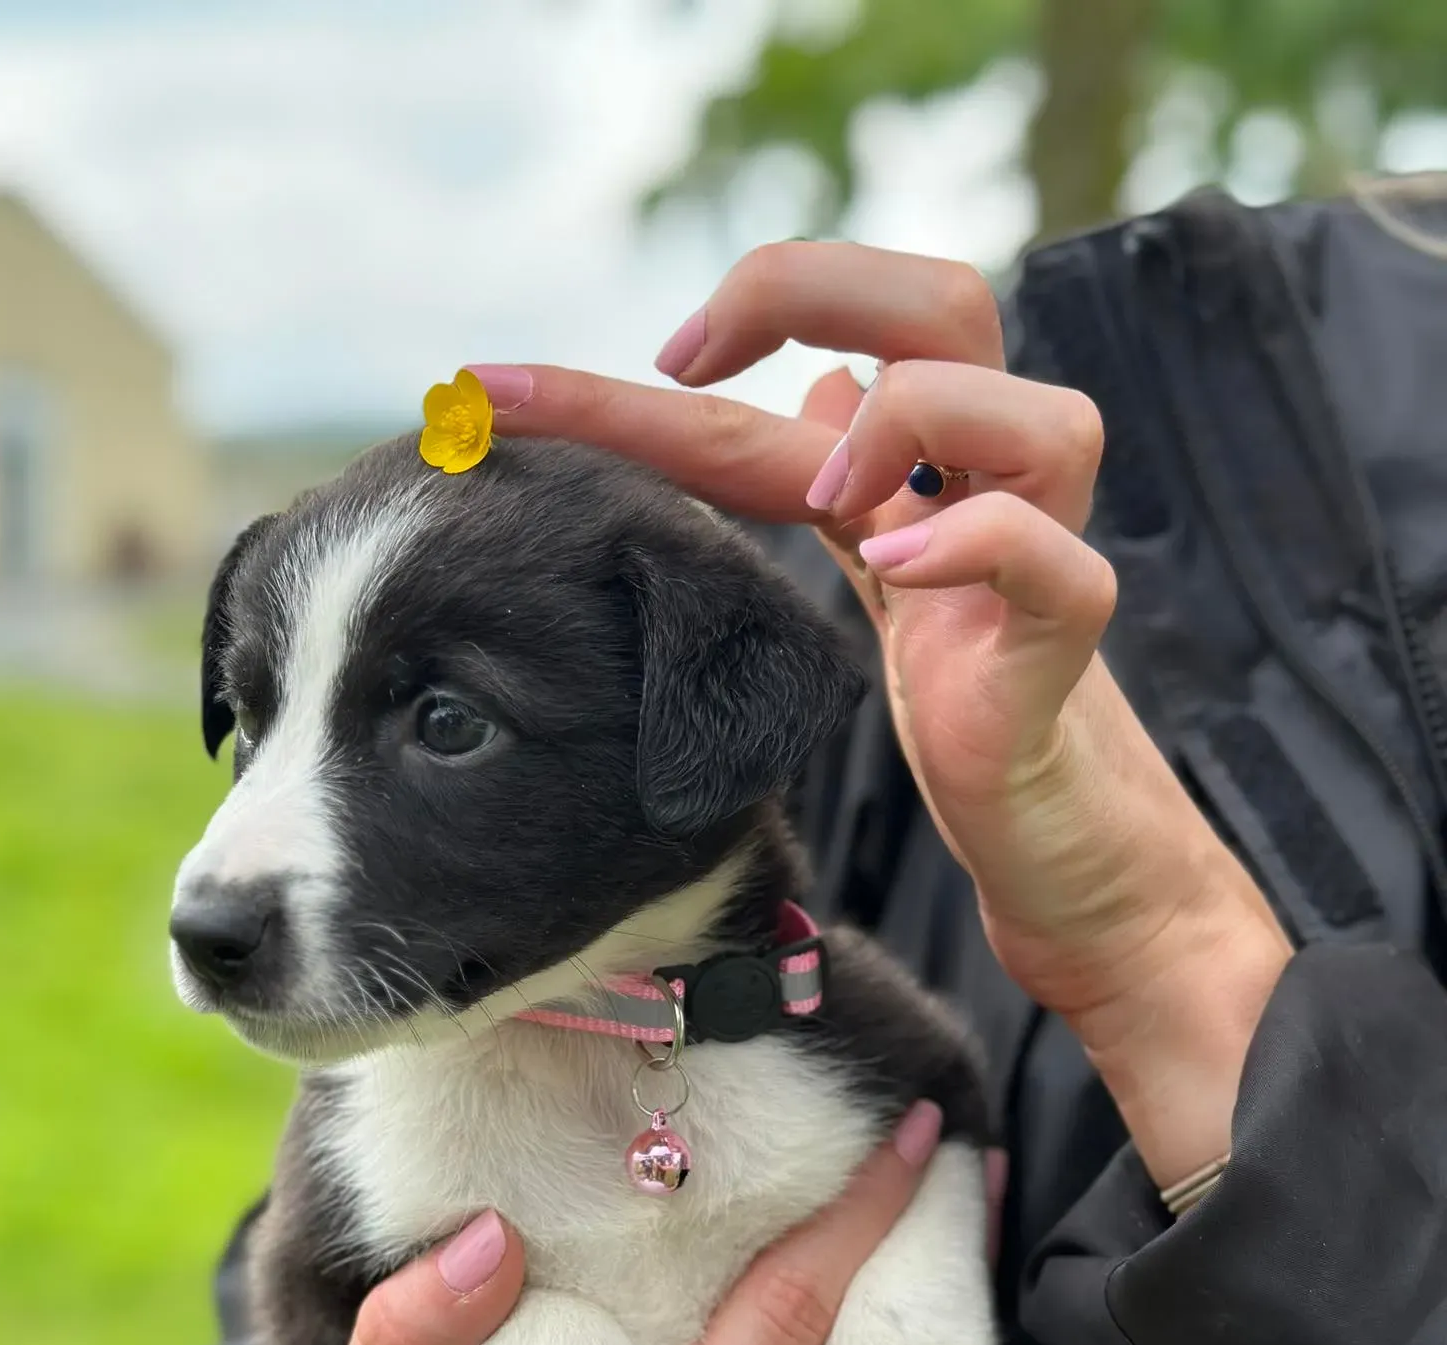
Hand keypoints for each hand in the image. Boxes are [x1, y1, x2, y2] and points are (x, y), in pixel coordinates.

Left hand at [466, 244, 1292, 1186]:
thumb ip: (833, 495)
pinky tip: (893, 570)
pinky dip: (976, 549)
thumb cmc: (967, 716)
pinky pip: (1053, 567)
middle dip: (812, 289)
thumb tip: (814, 391)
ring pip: (1042, 416)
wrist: (1060, 843)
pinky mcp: (1065, 654)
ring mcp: (1037, 562)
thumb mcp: (874, 592)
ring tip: (825, 493)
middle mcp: (979, 494)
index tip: (490, 397)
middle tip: (688, 365)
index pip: (791, 371)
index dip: (651, 366)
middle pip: (947, 303)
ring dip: (916, 421)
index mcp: (908, 481)